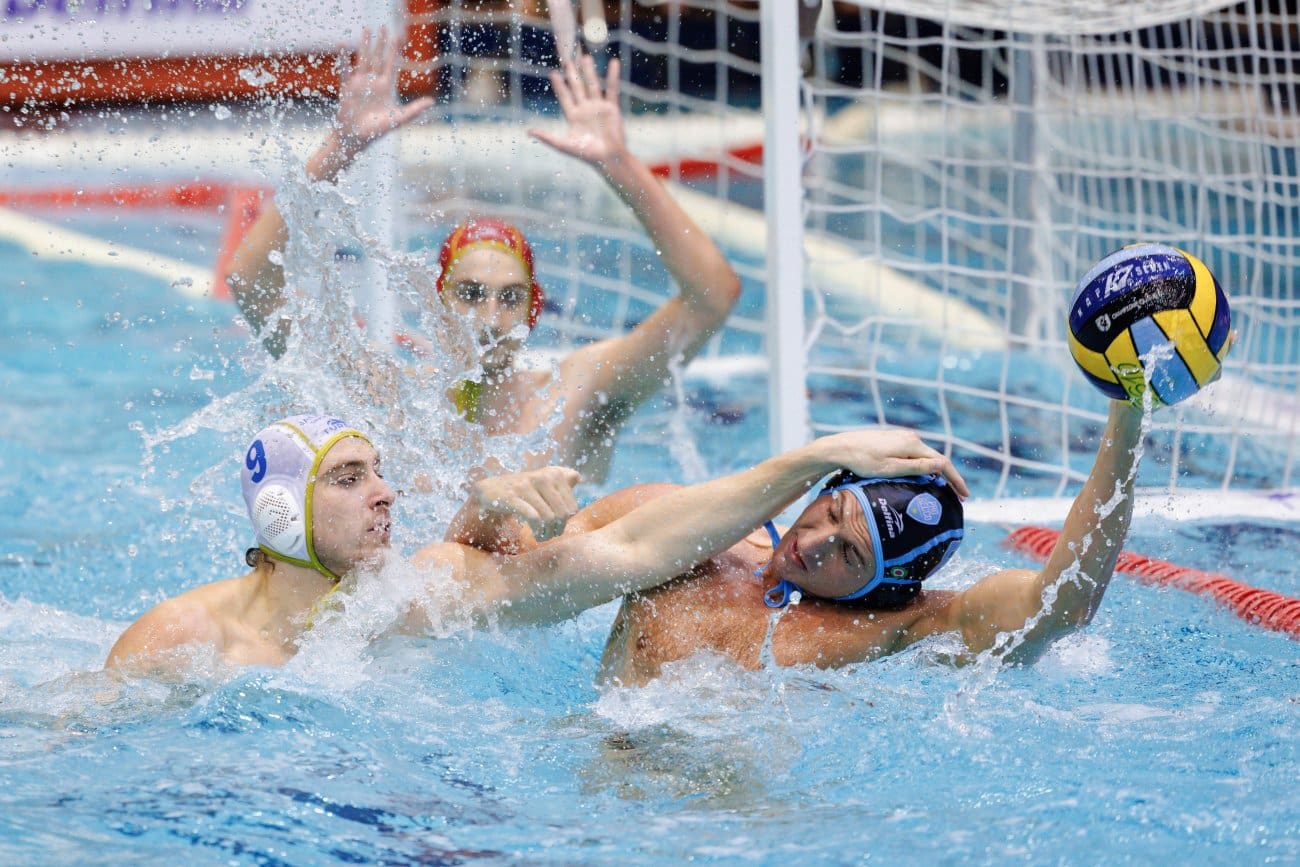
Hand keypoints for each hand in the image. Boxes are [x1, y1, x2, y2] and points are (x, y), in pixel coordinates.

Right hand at [332, 26, 433, 160]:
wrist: (357, 138)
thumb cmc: (378, 130)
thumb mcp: (399, 118)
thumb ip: (415, 110)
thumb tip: (432, 102)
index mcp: (385, 87)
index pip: (391, 64)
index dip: (394, 50)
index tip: (398, 35)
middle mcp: (373, 81)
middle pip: (377, 57)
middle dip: (380, 42)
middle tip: (382, 26)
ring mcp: (359, 83)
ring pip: (363, 59)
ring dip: (364, 44)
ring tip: (366, 29)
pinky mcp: (347, 88)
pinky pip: (344, 70)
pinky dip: (343, 59)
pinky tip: (342, 46)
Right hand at [467, 466, 581, 539]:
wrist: (490, 490)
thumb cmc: (522, 490)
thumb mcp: (543, 480)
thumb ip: (562, 479)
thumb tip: (577, 476)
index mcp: (554, 474)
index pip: (572, 507)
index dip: (566, 522)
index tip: (557, 526)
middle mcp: (542, 477)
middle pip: (561, 514)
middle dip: (558, 530)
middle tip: (550, 534)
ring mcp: (525, 486)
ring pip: (548, 517)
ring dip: (547, 533)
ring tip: (542, 536)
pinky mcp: (511, 497)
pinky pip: (533, 517)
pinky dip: (538, 530)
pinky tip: (535, 534)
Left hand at [528, 53, 626, 169]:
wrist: (608, 158)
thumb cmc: (587, 155)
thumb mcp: (563, 145)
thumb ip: (547, 137)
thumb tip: (528, 131)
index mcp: (574, 116)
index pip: (565, 96)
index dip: (559, 85)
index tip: (553, 73)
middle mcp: (586, 109)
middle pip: (577, 87)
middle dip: (572, 74)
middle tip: (567, 59)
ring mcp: (598, 107)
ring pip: (592, 85)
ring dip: (589, 71)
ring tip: (585, 57)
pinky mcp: (611, 108)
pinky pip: (612, 89)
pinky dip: (612, 76)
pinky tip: (613, 62)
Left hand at [812, 429, 969, 498]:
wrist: (839, 448)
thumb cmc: (862, 461)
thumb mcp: (890, 468)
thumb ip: (916, 467)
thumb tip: (941, 465)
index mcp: (912, 444)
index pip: (942, 462)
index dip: (955, 479)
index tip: (964, 495)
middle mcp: (910, 437)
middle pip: (935, 458)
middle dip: (948, 477)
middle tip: (958, 496)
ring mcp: (901, 437)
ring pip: (925, 456)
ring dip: (936, 472)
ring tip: (945, 489)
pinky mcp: (893, 440)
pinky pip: (914, 454)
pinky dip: (923, 466)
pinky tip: (925, 477)